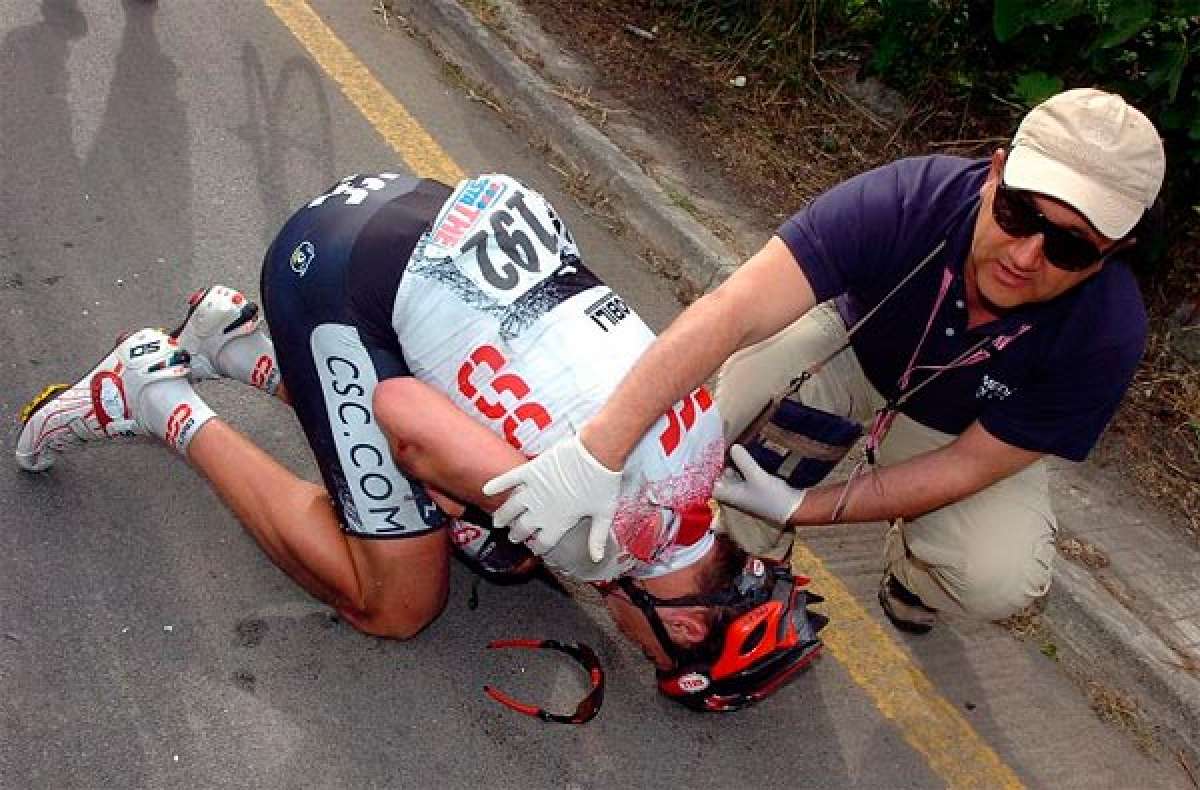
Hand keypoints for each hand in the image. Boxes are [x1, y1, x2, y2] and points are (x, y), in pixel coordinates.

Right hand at [482, 434, 621, 561]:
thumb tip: (597, 558)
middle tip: (514, 536)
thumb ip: (597, 537)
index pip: (545, 541)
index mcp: (561, 520)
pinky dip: (497, 484)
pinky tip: (487, 489)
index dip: (539, 547)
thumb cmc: (603, 482)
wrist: (597, 452)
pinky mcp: (532, 470)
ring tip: (497, 522)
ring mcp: (535, 489)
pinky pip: (510, 479)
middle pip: (524, 527)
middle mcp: (543, 508)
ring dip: (503, 516)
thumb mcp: (604, 513)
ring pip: (512, 507)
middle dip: (518, 534)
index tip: (536, 549)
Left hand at [715, 444, 806, 524]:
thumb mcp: (756, 475)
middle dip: (721, 467)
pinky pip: (744, 478)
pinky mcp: (756, 490)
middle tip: (721, 449)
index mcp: (730, 495)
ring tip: (733, 451)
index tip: (708, 458)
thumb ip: (744, 461)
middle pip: (722, 481)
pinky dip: (743, 470)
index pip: (712, 486)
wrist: (793, 508)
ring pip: (733, 479)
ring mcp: (746, 494)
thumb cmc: (771, 495)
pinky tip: (746, 459)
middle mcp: (735, 496)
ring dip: (733, 467)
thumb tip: (733, 447)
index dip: (709, 474)